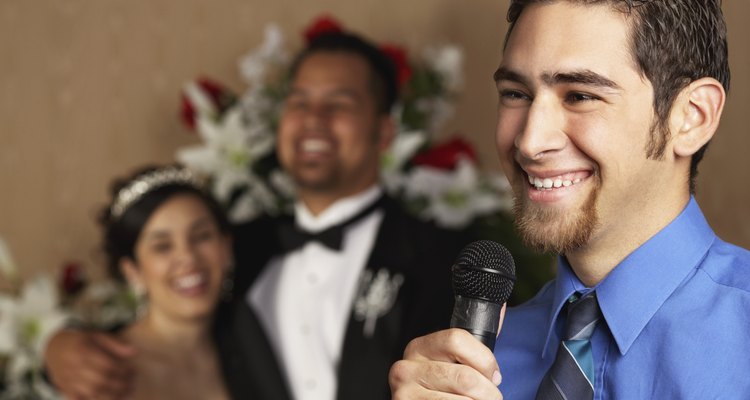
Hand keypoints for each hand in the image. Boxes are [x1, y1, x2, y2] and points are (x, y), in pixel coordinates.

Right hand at [44, 328, 135, 399]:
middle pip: (101, 380)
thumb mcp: (96, 335)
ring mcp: (69, 380)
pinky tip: (110, 398)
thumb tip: (133, 352)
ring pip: (92, 393)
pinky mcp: (66, 389)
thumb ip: (114, 343)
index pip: (107, 365)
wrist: (53, 348)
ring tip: (126, 391)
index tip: (133, 370)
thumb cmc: (80, 341)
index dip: (122, 370)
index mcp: (83, 351)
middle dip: (120, 384)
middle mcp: (74, 367)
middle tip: (132, 382)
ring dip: (112, 395)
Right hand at [389, 306, 506, 398]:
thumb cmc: (442, 390)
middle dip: (488, 392)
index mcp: (419, 347)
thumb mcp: (449, 365)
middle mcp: (406, 368)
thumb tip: (501, 320)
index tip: (494, 376)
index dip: (484, 360)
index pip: (457, 340)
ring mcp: (405, 393)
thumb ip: (470, 349)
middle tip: (492, 397)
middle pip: (465, 377)